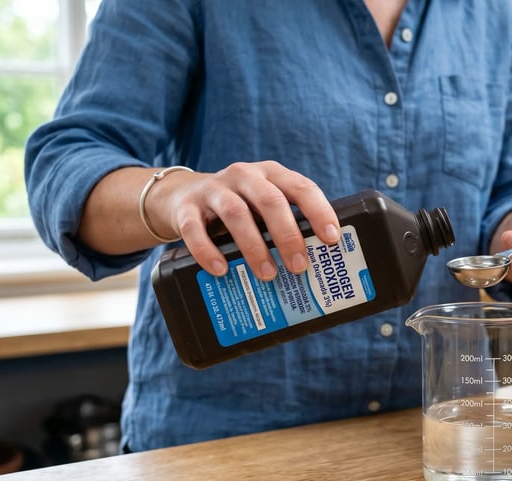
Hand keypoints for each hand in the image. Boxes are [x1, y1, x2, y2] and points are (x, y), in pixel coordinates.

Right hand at [151, 161, 340, 279]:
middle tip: (299, 266)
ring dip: (254, 246)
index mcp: (271, 174)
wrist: (181, 196)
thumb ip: (286, 225)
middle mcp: (244, 175)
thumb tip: (318, 268)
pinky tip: (221, 270)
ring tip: (268, 274)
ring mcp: (213, 189)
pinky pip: (194, 228)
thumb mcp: (263, 207)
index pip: (301, 187)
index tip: (331, 238)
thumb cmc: (239, 207)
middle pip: (270, 200)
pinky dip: (208, 251)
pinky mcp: (185, 207)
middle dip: (288, 234)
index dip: (319, 211)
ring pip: (236, 213)